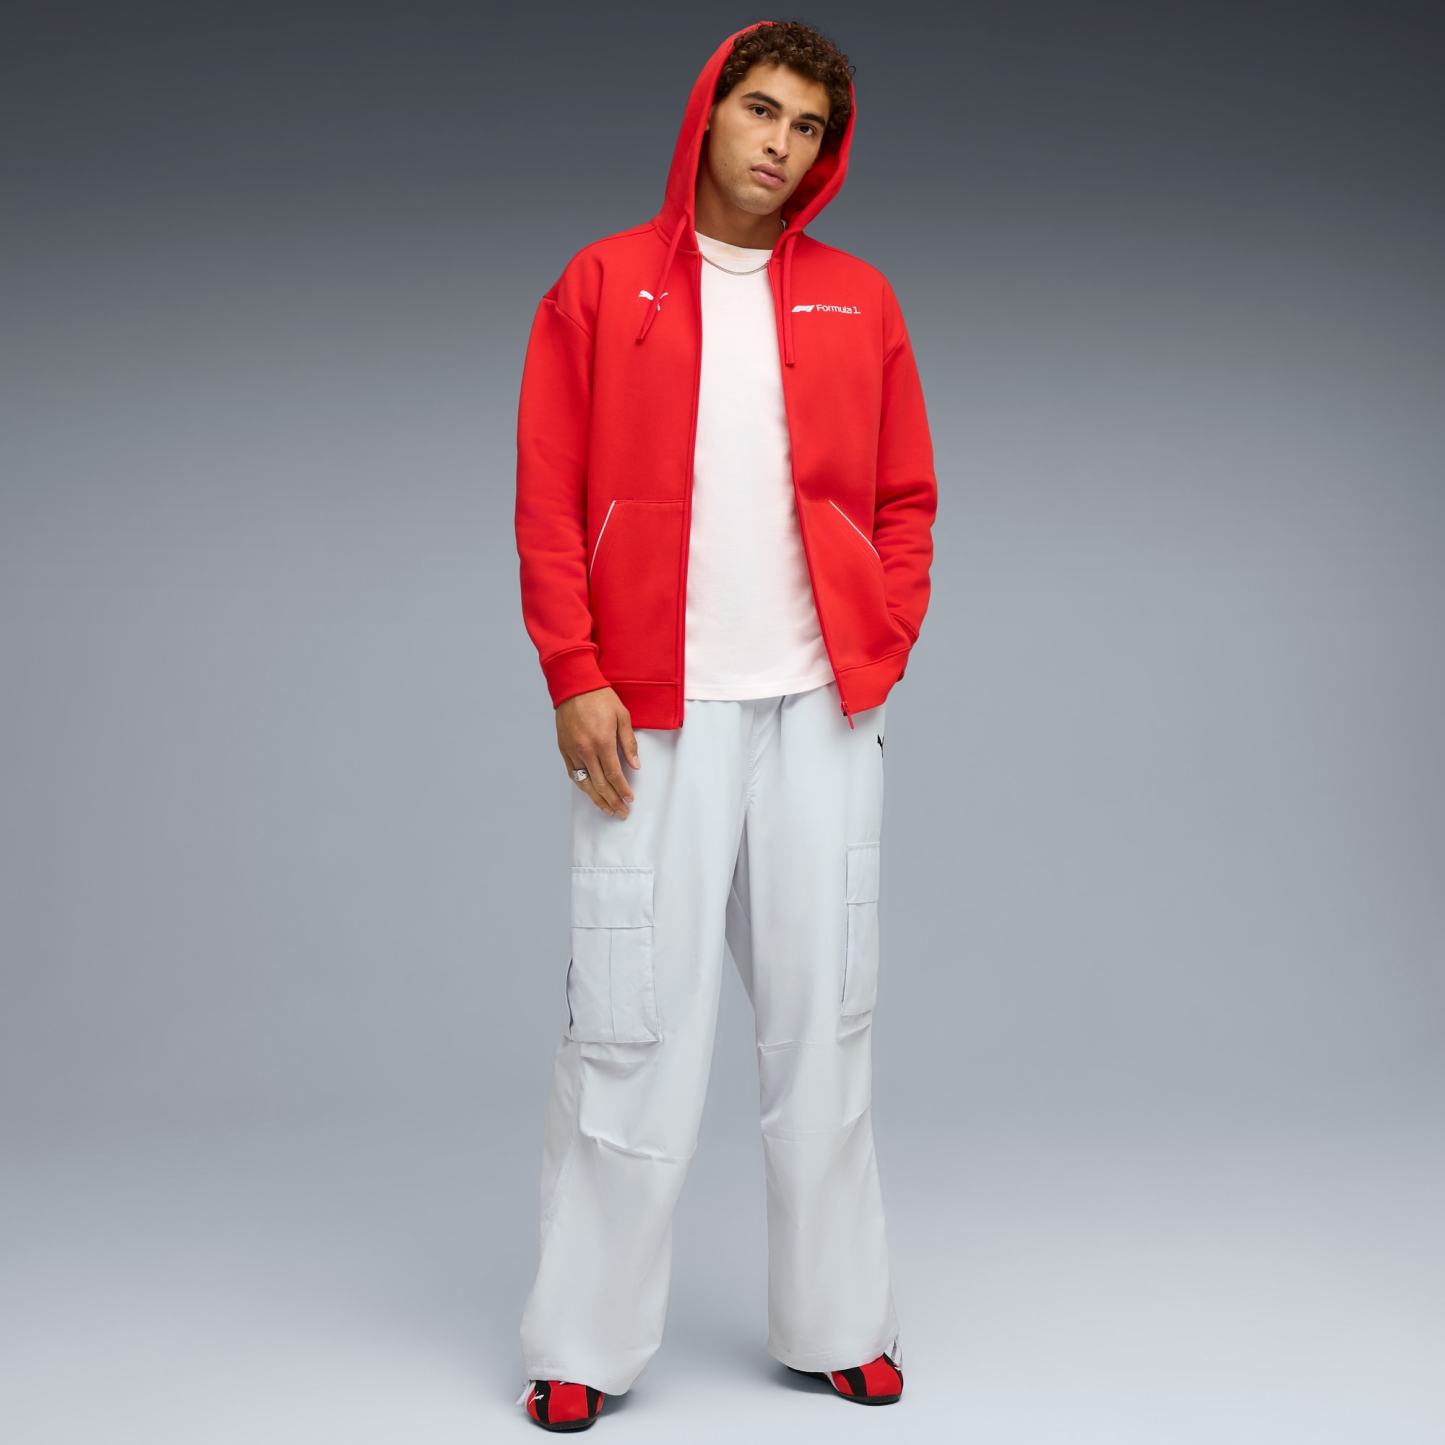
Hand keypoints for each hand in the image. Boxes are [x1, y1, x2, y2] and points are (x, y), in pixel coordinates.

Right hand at [556, 687, 639, 816]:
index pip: (613, 774)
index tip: (629, 799)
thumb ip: (629, 743)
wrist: (574, 686)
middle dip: (612, 801)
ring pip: (584, 783)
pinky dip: (582, 786)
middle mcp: (585, 749)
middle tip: (621, 812)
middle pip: (599, 784)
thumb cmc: (600, 697)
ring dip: (596, 799)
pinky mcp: (563, 749)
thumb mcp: (622, 716)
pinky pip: (573, 773)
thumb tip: (635, 765)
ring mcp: (572, 750)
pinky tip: (590, 793)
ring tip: (607, 810)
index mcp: (602, 741)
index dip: (622, 790)